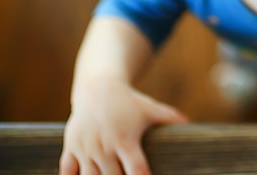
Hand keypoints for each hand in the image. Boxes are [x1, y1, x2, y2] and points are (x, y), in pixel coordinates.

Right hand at [59, 78, 187, 174]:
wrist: (96, 89)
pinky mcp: (71, 148)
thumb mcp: (149, 108)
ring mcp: (86, 149)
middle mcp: (105, 147)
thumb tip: (190, 123)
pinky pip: (66, 172)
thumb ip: (169, 117)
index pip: (136, 168)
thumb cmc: (127, 102)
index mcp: (126, 140)